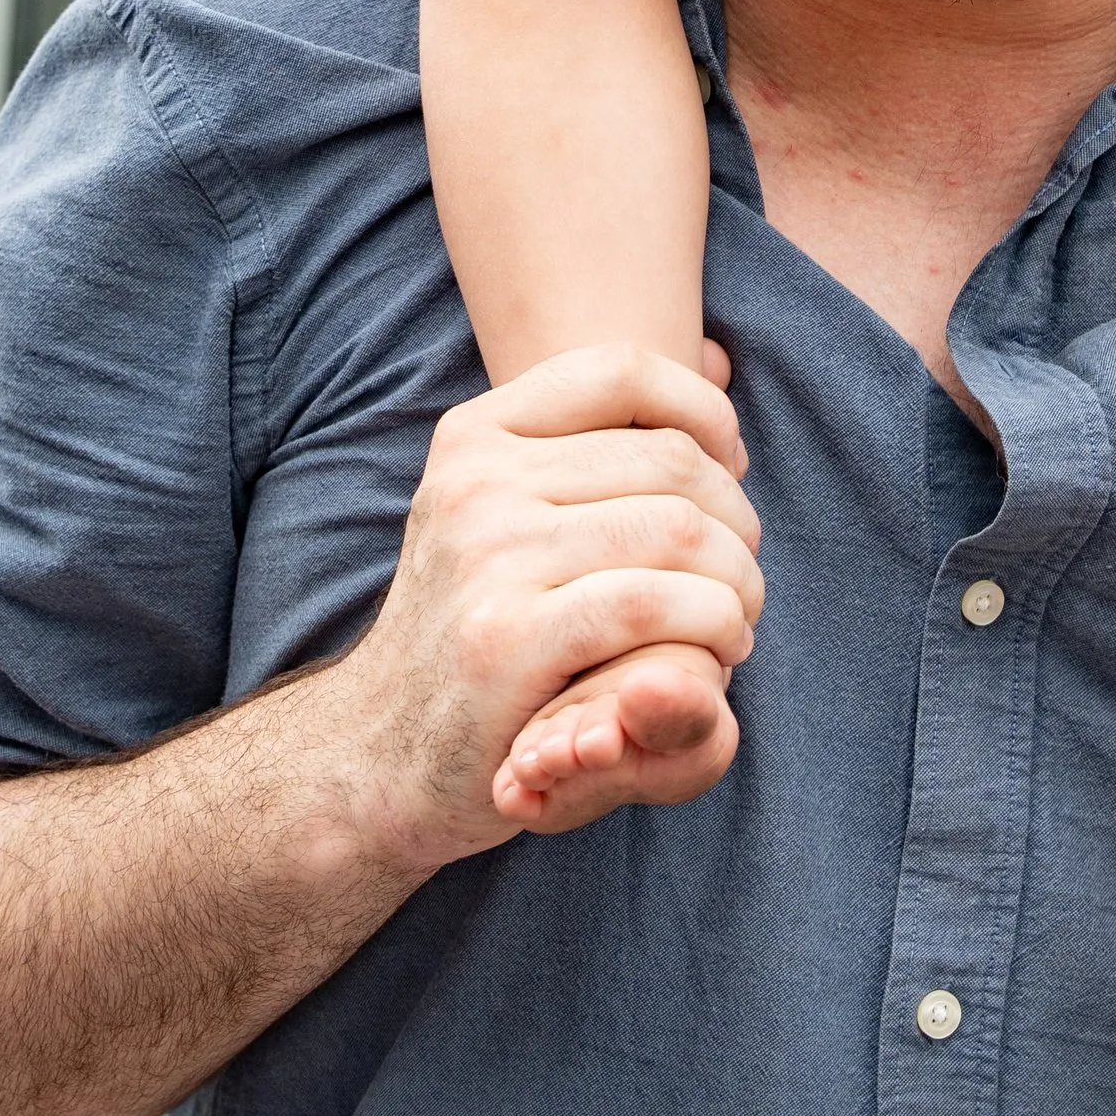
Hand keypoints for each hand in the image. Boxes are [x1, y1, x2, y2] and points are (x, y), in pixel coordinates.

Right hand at [325, 346, 763, 872]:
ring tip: (735, 619)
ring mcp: (487, 556)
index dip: (704, 413)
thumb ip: (595, 446)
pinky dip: (713, 624)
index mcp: (475, 436)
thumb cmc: (471, 630)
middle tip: (741, 577)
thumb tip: (721, 358)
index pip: (623, 370)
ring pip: (679, 531)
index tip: (731, 470)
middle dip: (736, 520)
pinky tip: (717, 651)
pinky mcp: (509, 639)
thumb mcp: (502, 515)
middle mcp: (476, 482)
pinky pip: (655, 603)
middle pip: (672, 462)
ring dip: (737, 581)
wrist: (375, 757)